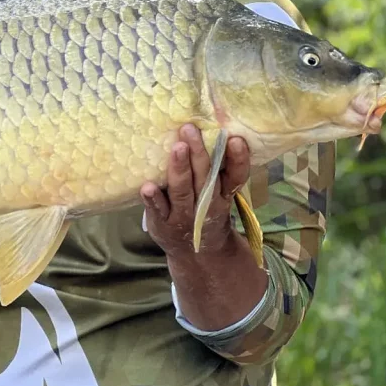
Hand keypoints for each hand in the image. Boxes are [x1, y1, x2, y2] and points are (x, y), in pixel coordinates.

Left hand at [140, 124, 250, 258]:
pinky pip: (158, 210)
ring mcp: (183, 215)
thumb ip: (218, 169)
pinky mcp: (162, 223)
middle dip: (199, 154)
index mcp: (222, 195)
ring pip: (182, 191)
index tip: (235, 139)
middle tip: (190, 129)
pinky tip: (147, 186)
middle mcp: (206, 205)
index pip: (234, 176)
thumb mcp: (220, 195)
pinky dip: (153, 199)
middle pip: (204, 178)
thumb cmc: (205, 212)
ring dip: (179, 170)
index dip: (237, 160)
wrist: (197, 257)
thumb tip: (212, 129)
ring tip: (177, 147)